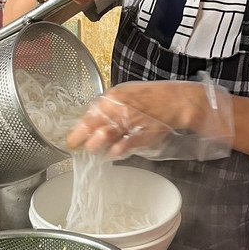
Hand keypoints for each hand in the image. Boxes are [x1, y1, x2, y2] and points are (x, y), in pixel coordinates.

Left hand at [67, 78, 234, 160]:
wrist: (176, 102)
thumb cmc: (151, 98)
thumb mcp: (126, 96)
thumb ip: (109, 109)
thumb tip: (92, 124)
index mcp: (113, 97)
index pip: (89, 116)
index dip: (78, 131)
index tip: (72, 141)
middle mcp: (118, 108)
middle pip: (93, 128)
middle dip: (86, 141)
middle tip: (85, 148)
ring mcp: (129, 121)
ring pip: (104, 138)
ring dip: (97, 147)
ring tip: (98, 151)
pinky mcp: (141, 134)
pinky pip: (122, 147)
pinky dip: (115, 152)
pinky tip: (113, 153)